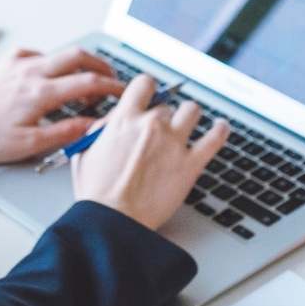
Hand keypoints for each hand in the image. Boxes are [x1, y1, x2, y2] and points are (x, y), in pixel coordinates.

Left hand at [0, 48, 124, 163]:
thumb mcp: (28, 144)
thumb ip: (64, 133)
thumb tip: (91, 125)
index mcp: (41, 93)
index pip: (88, 82)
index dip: (113, 86)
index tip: (124, 92)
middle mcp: (32, 72)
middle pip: (79, 56)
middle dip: (102, 64)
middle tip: (113, 77)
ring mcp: (19, 65)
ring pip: (60, 53)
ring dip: (80, 62)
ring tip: (88, 77)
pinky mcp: (8, 65)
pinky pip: (39, 55)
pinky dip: (53, 62)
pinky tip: (53, 75)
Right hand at [71, 75, 228, 230]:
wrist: (114, 222)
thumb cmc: (97, 195)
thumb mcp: (84, 153)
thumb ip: (100, 131)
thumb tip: (113, 121)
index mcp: (125, 120)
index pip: (144, 84)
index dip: (148, 89)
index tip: (149, 97)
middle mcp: (152, 125)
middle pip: (167, 105)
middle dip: (164, 116)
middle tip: (161, 129)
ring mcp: (174, 143)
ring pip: (192, 111)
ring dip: (189, 116)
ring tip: (188, 123)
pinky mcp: (191, 164)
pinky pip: (215, 137)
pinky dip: (220, 130)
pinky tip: (220, 128)